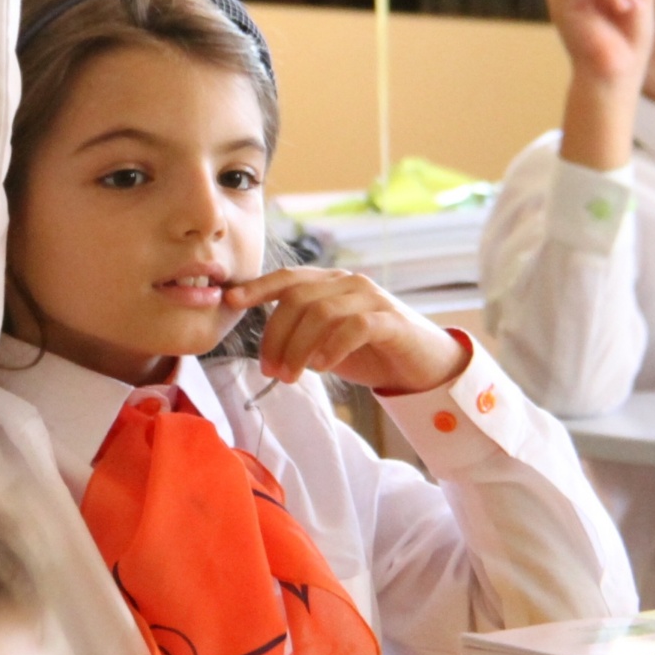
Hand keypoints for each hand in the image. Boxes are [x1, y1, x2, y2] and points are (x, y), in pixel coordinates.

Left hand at [224, 267, 469, 394]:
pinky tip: (322, 366)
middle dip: (276, 336)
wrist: (424, 366)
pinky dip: (331, 346)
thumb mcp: (327, 341)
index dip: (257, 287)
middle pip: (297, 299)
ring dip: (298, 348)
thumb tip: (265, 346)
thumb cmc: (370, 352)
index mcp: (330, 283)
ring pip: (321, 312)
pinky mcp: (391, 321)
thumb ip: (301, 333)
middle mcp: (348, 283)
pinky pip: (354, 326)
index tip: (230, 302)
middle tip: (270, 370)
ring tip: (291, 376)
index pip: (287, 278)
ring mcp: (371, 298)